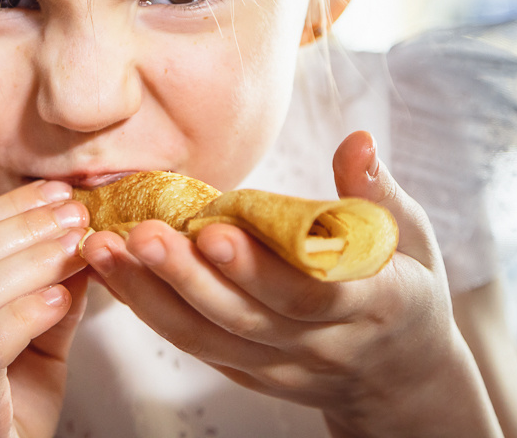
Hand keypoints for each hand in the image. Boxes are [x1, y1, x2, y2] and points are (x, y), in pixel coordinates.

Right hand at [0, 179, 89, 437]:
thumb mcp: (36, 342)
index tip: (57, 193)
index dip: (7, 210)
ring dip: (31, 264)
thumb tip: (81, 235)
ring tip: (76, 249)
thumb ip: (52, 291)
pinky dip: (24, 314)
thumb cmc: (11, 415)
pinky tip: (60, 300)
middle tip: (73, 215)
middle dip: (22, 229)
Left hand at [80, 132, 502, 437]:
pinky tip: (112, 269)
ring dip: (151, 296)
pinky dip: (150, 308)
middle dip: (188, 279)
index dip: (259, 268)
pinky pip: (195, 345)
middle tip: (142, 233)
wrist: (402, 376)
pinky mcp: (250, 374)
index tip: (213, 228)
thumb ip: (377, 194)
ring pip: (209, 339)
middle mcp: (322, 346)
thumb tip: (356, 140)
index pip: (309, 294)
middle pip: (245, 320)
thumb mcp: (412, 239)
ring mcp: (282, 367)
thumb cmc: (406, 287)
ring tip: (104, 248)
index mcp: (372, 307)